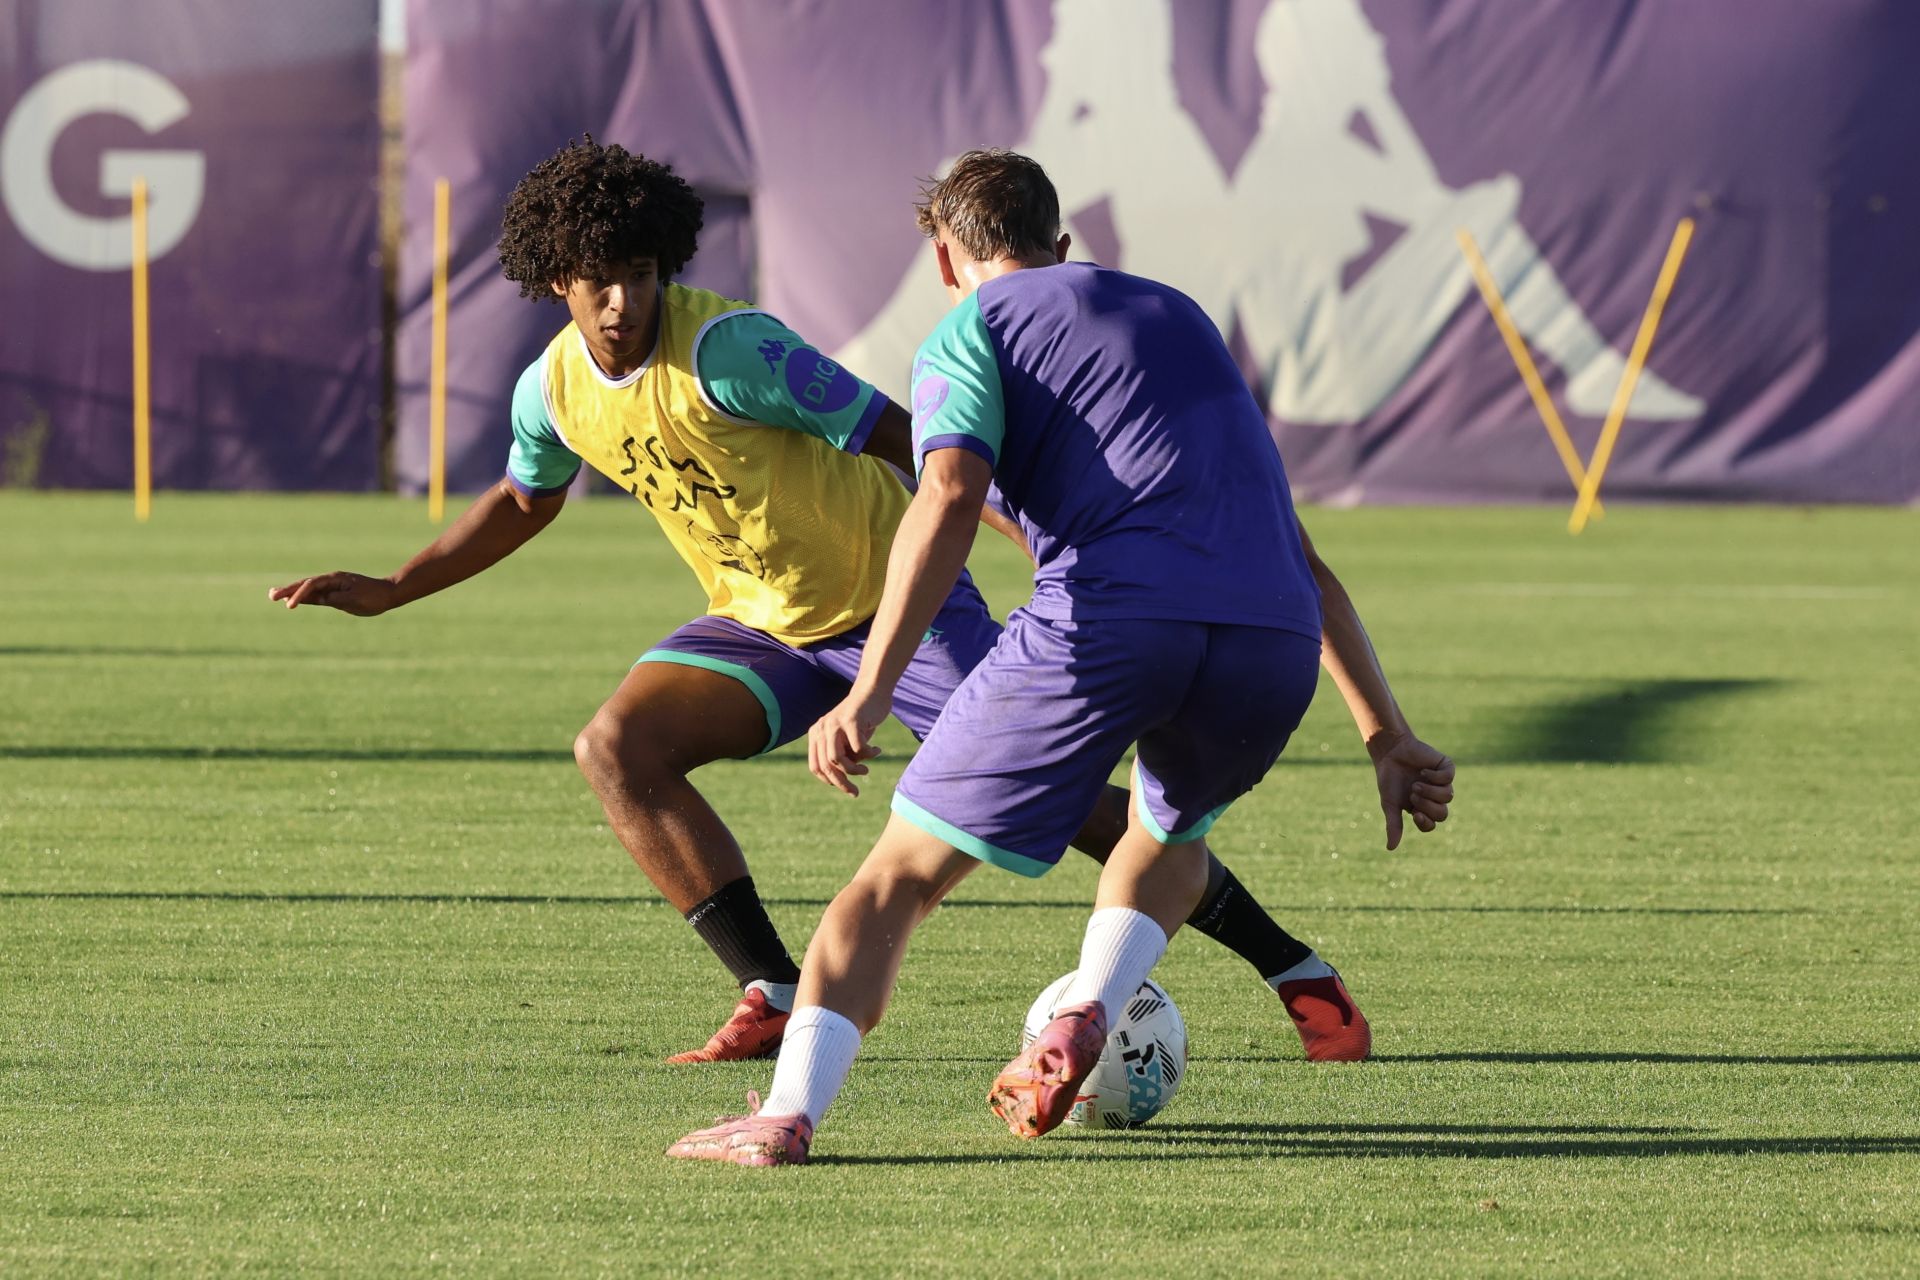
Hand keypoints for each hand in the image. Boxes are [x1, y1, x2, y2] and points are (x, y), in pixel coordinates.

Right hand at [266, 572, 399, 616]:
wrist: (388, 594)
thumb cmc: (374, 597)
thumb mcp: (355, 599)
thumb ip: (336, 598)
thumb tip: (320, 598)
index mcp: (335, 579)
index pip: (312, 585)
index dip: (299, 595)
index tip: (290, 605)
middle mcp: (331, 580)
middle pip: (305, 584)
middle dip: (288, 590)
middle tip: (270, 595)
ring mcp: (332, 586)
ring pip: (308, 589)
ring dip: (292, 593)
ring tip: (274, 596)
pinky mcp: (334, 593)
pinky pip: (315, 595)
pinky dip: (303, 597)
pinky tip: (293, 601)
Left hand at [807, 686, 890, 796]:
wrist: (873, 692)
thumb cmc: (861, 720)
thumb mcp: (847, 741)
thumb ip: (842, 757)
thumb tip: (841, 783)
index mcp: (816, 734)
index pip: (816, 766)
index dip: (830, 781)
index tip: (845, 787)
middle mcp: (821, 729)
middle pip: (827, 766)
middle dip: (842, 783)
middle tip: (855, 792)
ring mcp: (834, 723)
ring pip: (838, 759)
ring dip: (854, 770)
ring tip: (866, 770)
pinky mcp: (851, 720)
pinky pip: (859, 748)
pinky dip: (870, 754)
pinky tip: (877, 750)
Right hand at [1366, 731, 1454, 850]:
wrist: (1390, 753)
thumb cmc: (1389, 779)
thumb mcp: (1390, 804)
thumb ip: (1393, 825)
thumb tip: (1390, 849)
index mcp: (1422, 808)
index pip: (1431, 824)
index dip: (1426, 822)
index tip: (1415, 814)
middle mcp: (1435, 797)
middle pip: (1443, 813)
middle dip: (1427, 805)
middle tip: (1412, 794)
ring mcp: (1442, 782)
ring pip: (1448, 796)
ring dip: (1430, 791)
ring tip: (1417, 783)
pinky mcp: (1446, 767)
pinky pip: (1449, 778)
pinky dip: (1435, 776)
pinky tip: (1423, 771)